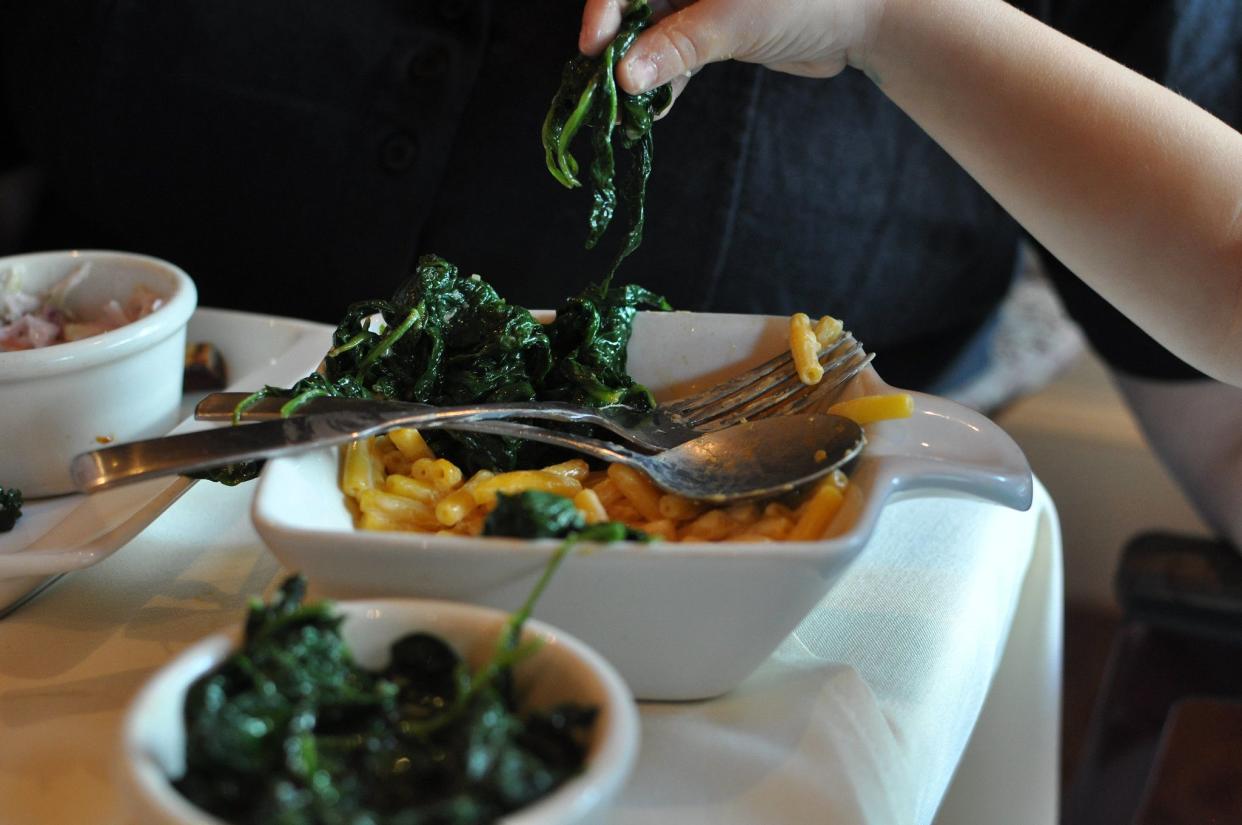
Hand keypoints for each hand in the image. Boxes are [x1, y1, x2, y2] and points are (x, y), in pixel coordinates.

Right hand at [579, 0, 886, 94]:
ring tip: (628, 110)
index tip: (593, 51)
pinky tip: (655, 109)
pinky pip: (677, 52)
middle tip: (603, 90)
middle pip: (635, 6)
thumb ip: (676, 46)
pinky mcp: (716, 27)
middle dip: (620, 48)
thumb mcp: (732, 20)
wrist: (865, 15)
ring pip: (654, 33)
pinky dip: (667, 79)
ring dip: (641, 71)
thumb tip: (624, 76)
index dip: (605, 11)